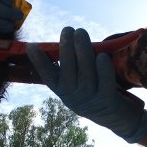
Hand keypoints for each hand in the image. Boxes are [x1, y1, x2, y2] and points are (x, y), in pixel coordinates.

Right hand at [26, 27, 146, 142]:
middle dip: (66, 49)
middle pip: (68, 71)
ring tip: (81, 33)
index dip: (39, 63)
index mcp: (63, 91)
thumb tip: (64, 40)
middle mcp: (74, 97)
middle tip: (68, 30)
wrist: (115, 117)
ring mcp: (90, 99)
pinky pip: (105, 82)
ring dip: (83, 51)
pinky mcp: (107, 100)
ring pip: (86, 74)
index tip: (32, 47)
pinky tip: (102, 55)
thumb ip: (70, 66)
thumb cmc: (93, 91)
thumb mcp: (76, 82)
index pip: (48, 77)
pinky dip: (103, 69)